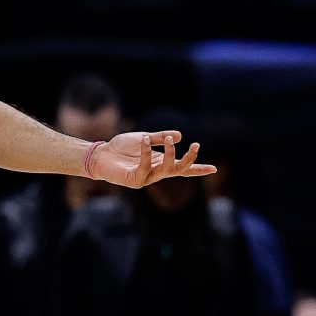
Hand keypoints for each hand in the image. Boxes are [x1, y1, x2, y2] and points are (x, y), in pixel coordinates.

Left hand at [92, 131, 213, 187]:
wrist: (100, 154)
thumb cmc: (120, 148)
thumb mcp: (143, 138)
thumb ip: (160, 138)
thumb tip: (180, 135)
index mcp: (160, 163)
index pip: (182, 168)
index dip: (197, 168)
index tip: (214, 169)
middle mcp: (155, 172)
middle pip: (179, 169)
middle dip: (190, 159)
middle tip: (196, 145)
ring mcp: (146, 178)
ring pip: (166, 169)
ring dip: (170, 153)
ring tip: (172, 140)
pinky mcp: (134, 180)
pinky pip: (145, 166)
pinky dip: (147, 153)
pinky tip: (145, 141)